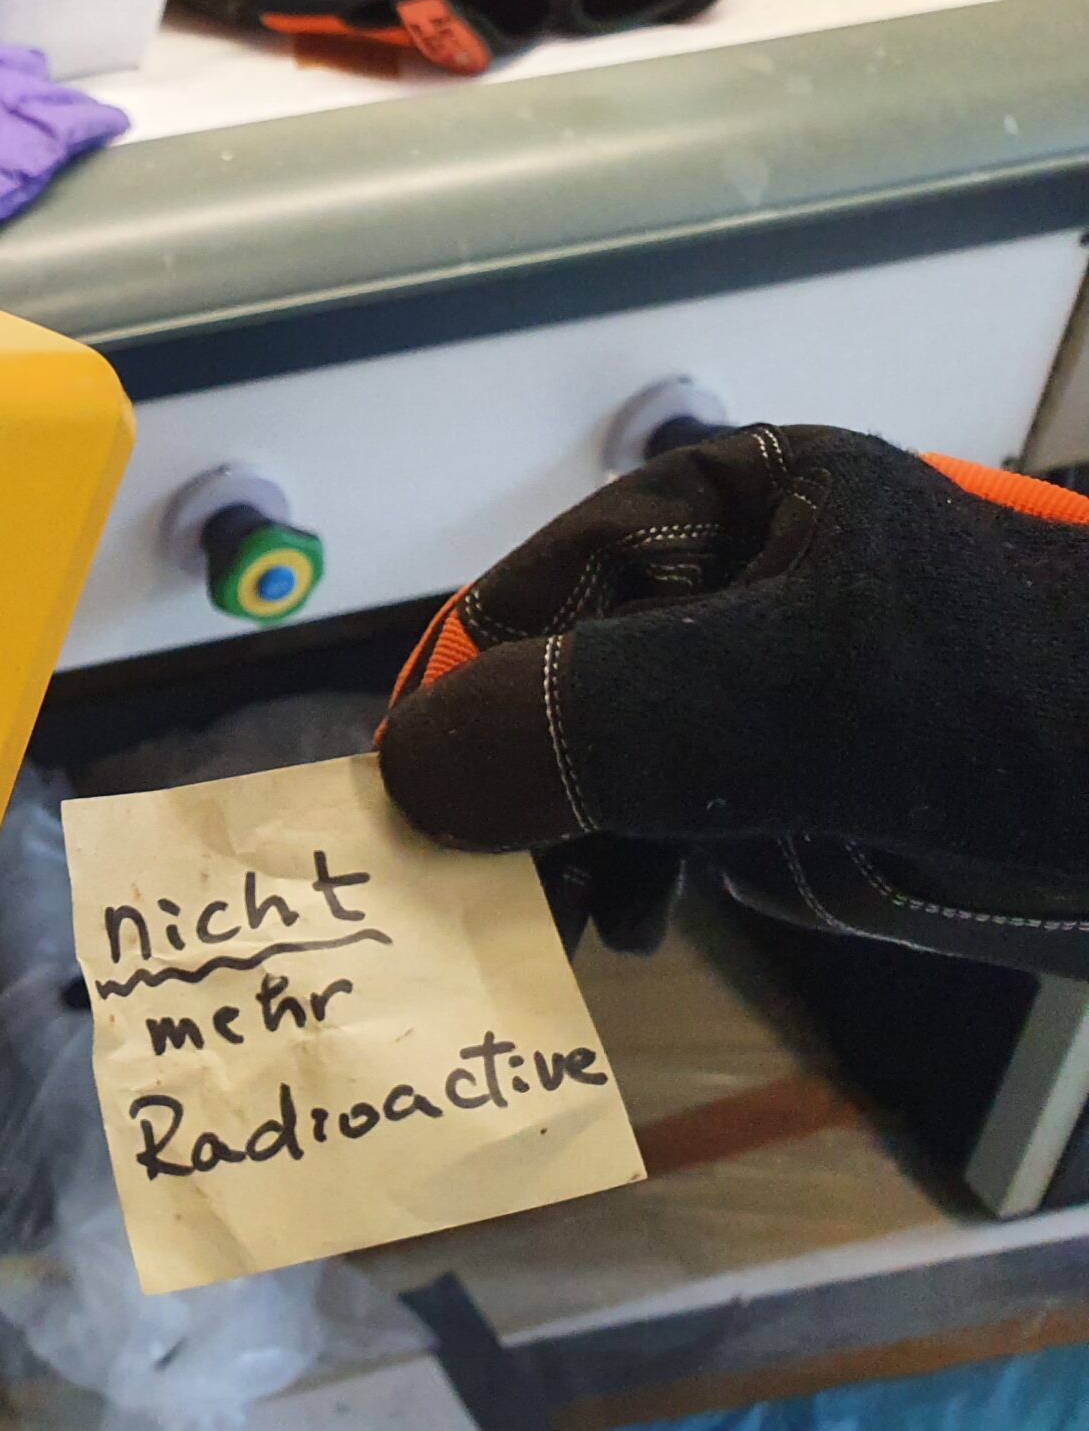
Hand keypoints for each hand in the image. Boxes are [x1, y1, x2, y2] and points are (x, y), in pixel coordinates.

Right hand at [378, 425, 1088, 972]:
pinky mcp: (816, 769)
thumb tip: (405, 771)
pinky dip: (644, 871)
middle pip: (558, 679)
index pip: (532, 596)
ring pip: (607, 760)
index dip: (467, 709)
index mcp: (735, 502)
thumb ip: (611, 721)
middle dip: (527, 793)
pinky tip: (650, 922)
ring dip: (581, 845)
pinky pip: (679, 813)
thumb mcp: (820, 706)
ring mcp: (777, 679)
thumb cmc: (1044, 726)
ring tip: (593, 927)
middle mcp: (739, 574)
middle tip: (507, 908)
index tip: (428, 832)